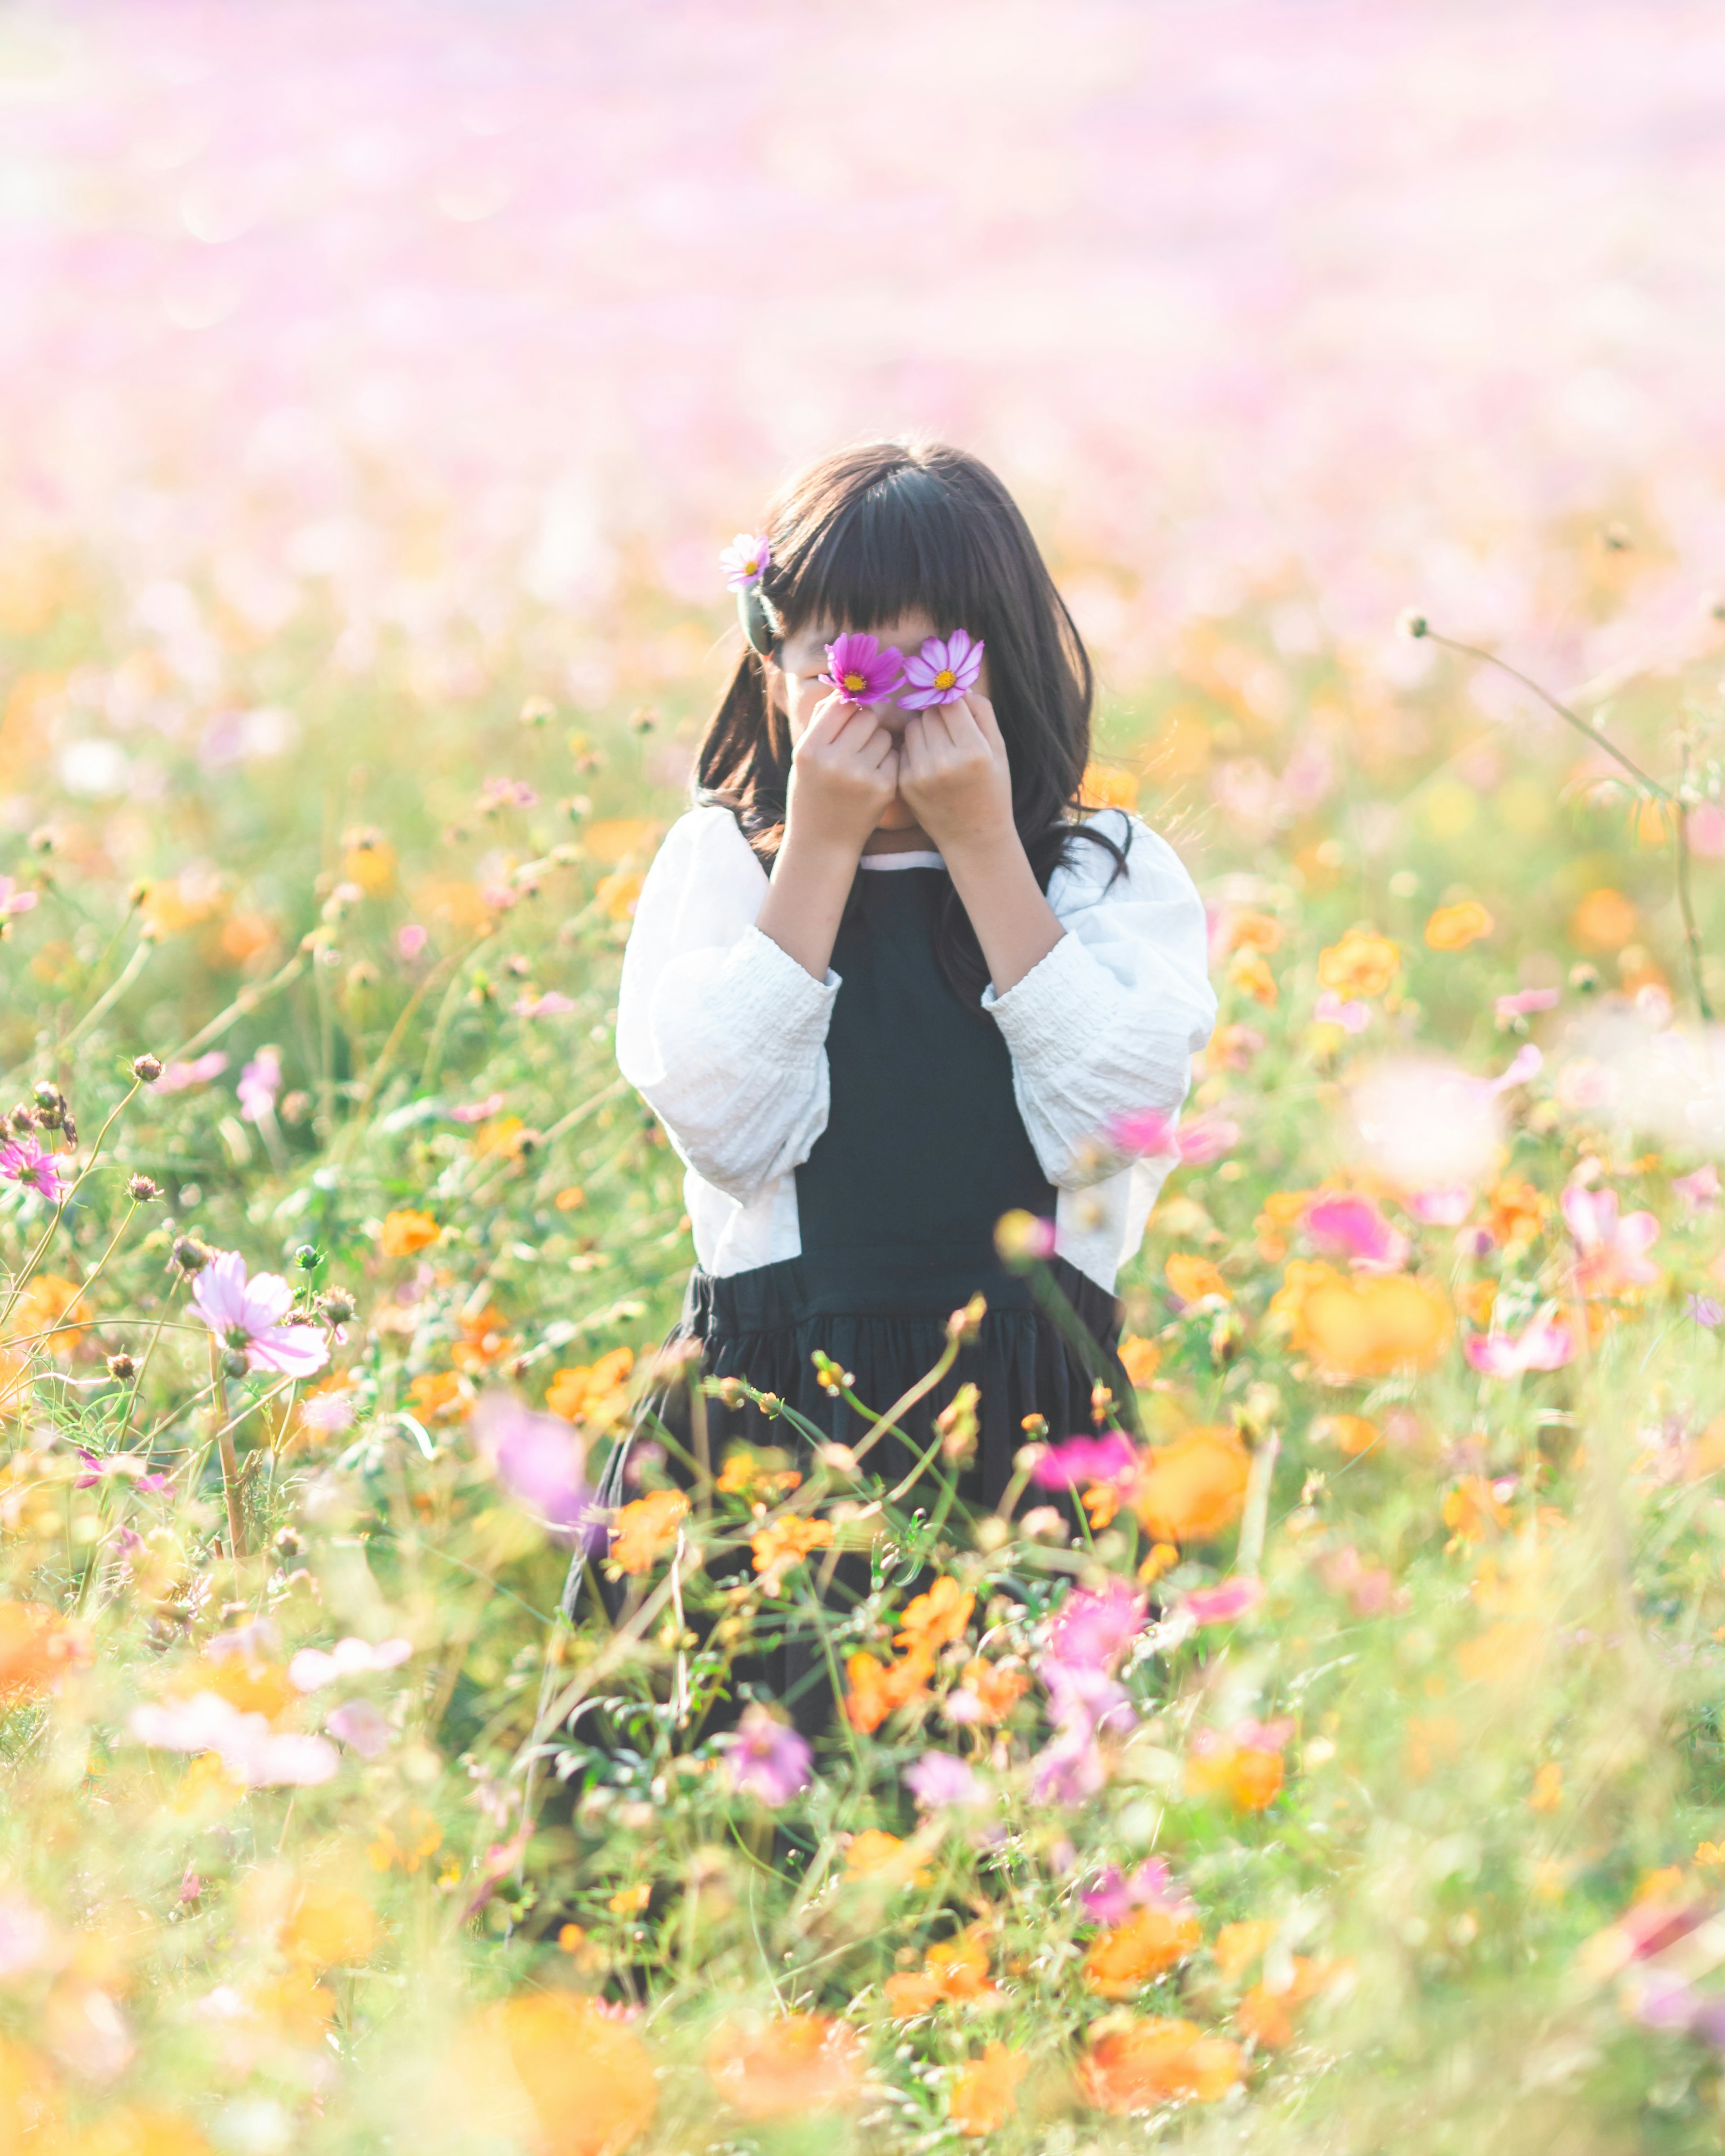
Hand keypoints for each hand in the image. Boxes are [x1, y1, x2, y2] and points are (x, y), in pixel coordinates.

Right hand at [782, 690, 900, 858]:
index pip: (840, 704)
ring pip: (883, 734)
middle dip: (865, 723)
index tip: (850, 715)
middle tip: (858, 741)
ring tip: (864, 761)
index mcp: (809, 749)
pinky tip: (874, 776)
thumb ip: (821, 720)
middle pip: (866, 716)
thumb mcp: (803, 756)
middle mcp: (834, 762)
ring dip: (878, 741)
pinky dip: (887, 761)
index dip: (849, 706)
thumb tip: (846, 685)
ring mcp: (861, 777)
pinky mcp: (884, 789)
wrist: (822, 842)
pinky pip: (894, 755)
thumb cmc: (812, 792)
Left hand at [895, 690, 1015, 858]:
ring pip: (912, 727)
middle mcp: (945, 762)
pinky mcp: (905, 784)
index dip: (952, 700)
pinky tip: (929, 763)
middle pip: (929, 713)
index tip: (955, 706)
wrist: (974, 837)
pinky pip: (904, 748)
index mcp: (974, 751)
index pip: (950, 703)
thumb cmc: (992, 789)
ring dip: (923, 729)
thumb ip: (982, 712)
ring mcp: (921, 774)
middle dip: (937, 715)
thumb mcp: (999, 749)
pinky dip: (914, 749)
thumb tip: (956, 685)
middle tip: (950, 731)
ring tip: (939, 746)